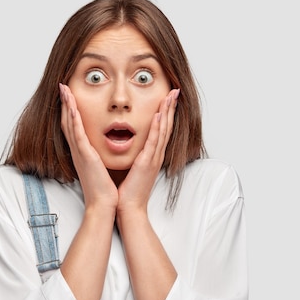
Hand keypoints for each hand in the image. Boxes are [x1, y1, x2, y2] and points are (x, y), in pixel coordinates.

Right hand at [59, 83, 117, 211]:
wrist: (103, 205)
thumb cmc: (105, 190)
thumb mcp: (102, 169)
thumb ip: (100, 158)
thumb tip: (103, 152)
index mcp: (84, 153)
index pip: (75, 127)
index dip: (70, 111)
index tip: (70, 97)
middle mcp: (79, 151)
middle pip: (68, 122)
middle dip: (65, 103)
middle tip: (62, 87)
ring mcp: (80, 152)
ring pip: (70, 124)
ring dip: (67, 105)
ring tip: (64, 89)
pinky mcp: (84, 155)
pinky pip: (77, 133)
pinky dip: (72, 118)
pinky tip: (70, 106)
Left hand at [117, 88, 179, 214]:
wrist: (128, 209)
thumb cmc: (127, 191)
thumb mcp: (131, 169)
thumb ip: (133, 157)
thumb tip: (125, 146)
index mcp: (151, 156)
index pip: (160, 130)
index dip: (165, 113)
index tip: (167, 98)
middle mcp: (155, 156)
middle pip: (166, 126)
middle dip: (170, 108)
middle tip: (175, 91)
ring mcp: (153, 159)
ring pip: (163, 131)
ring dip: (167, 112)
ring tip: (171, 96)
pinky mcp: (147, 163)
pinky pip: (154, 142)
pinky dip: (157, 128)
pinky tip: (159, 115)